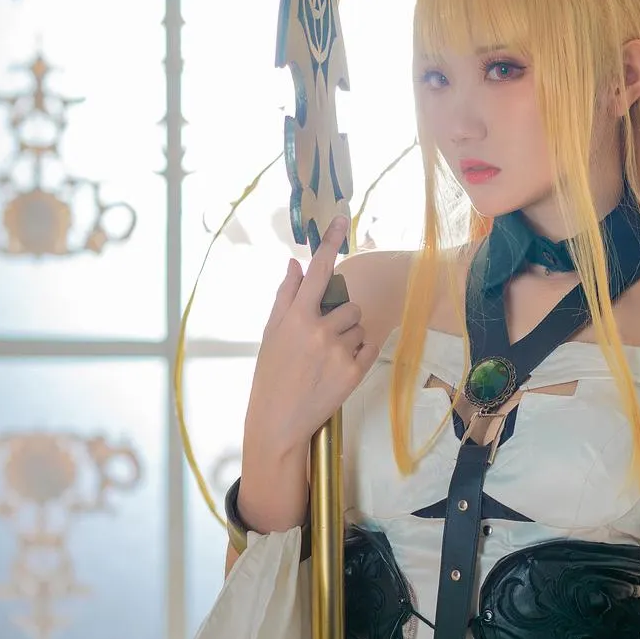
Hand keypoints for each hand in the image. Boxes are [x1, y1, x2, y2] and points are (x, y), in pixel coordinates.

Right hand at [243, 215, 378, 462]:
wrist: (278, 421)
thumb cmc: (270, 375)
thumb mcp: (271, 333)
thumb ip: (285, 296)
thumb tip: (294, 263)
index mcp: (295, 316)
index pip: (316, 270)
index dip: (330, 242)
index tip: (342, 218)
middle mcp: (319, 329)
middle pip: (348, 305)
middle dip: (340, 318)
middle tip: (321, 342)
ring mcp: (338, 351)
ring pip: (359, 326)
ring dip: (349, 337)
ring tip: (326, 360)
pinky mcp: (354, 372)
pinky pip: (369, 346)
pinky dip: (359, 354)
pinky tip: (337, 369)